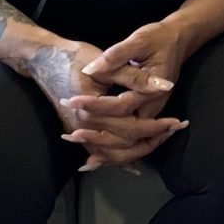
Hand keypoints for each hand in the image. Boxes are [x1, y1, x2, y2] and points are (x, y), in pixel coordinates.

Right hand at [22, 31, 180, 172]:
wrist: (44, 60)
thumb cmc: (75, 58)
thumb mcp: (109, 63)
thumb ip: (136, 77)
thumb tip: (166, 85)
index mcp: (93, 112)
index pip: (133, 126)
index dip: (158, 125)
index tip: (178, 121)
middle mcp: (84, 128)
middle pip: (125, 144)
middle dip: (153, 139)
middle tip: (175, 129)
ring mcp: (78, 132)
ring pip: (113, 154)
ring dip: (138, 150)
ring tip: (162, 139)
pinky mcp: (77, 131)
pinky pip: (99, 151)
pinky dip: (117, 158)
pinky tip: (133, 166)